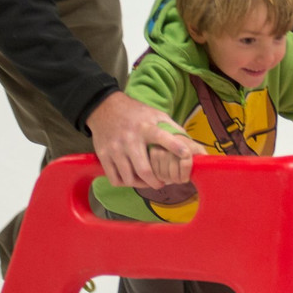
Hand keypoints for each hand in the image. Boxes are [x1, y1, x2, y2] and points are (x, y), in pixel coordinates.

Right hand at [85, 91, 205, 187]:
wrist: (104, 108)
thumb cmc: (135, 113)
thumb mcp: (155, 114)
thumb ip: (171, 128)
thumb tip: (189, 143)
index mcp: (145, 128)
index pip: (162, 137)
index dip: (175, 147)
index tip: (186, 155)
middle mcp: (130, 139)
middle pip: (144, 170)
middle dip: (155, 182)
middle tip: (161, 183)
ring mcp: (115, 149)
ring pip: (129, 178)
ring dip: (140, 184)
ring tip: (146, 181)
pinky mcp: (104, 155)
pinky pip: (115, 179)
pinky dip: (124, 183)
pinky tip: (131, 178)